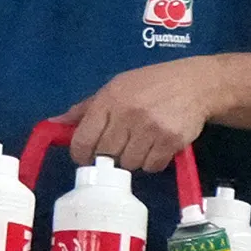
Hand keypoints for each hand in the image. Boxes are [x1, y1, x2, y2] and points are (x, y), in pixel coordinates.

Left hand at [66, 60, 222, 173]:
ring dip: (133, 159)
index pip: (82, 141)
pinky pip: (151, 166)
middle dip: (110, 154)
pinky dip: (152, 162)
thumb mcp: (116, 87)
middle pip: (105, 155)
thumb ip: (85, 109)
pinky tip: (157, 146)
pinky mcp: (171, 141)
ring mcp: (150, 128)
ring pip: (128, 164)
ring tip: (142, 142)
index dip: (81, 154)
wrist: (197, 84)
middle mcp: (128, 114)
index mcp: (109, 100)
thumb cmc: (151, 85)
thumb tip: (53, 124)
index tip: (87, 155)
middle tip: (122, 143)